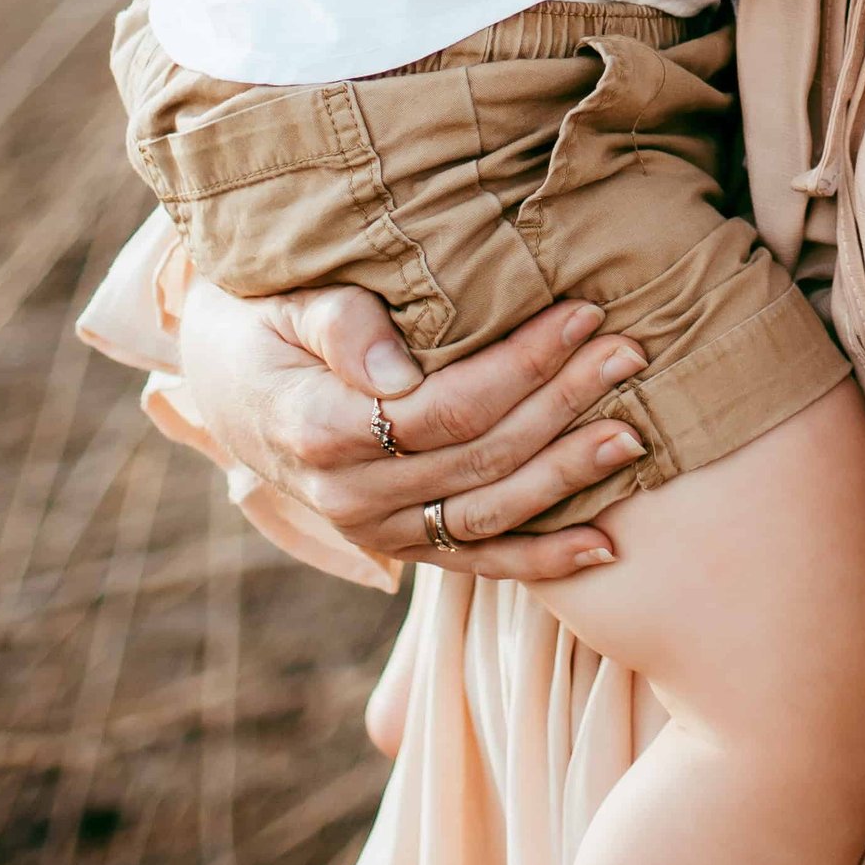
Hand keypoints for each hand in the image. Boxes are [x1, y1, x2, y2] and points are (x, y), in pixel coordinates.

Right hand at [174, 275, 649, 579]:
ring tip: (636, 432)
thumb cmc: (264, 320)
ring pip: (491, 513)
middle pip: (481, 456)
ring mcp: (376, 532)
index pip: (444, 409)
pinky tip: (606, 545)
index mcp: (319, 432)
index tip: (581, 315)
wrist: (227, 380)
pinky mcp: (399, 545)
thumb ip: (339, 325)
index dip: (520, 367)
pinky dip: (543, 560)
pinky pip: (477, 560)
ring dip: (570, 476)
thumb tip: (395, 373)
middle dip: (564, 403)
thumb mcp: (285, 304)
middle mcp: (349, 498)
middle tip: (631, 352)